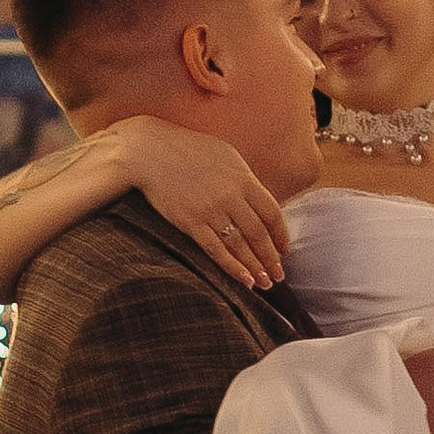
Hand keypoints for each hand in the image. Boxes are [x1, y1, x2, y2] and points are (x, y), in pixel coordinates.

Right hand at [110, 116, 290, 290]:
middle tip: (278, 275)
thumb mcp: (225, 155)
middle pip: (259, 233)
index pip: (272, 213)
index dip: (280, 235)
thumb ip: (243, 179)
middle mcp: (231, 196)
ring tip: (265, 283)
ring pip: (240, 245)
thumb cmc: (187, 150)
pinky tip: (244, 280)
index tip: (284, 250)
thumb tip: (258, 201)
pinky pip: (216, 250)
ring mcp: (211, 210)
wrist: (150, 151)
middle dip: (271, 258)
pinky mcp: (190, 222)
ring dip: (255, 267)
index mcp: (243, 178)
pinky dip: (232, 267)